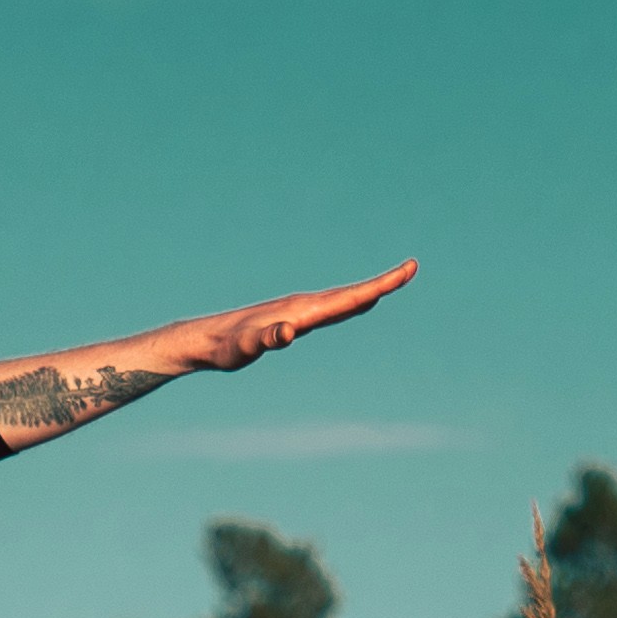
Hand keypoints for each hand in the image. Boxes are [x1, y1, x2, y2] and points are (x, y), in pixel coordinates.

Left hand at [170, 261, 415, 374]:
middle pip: (351, 293)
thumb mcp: (245, 348)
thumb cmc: (225, 347)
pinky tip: (353, 306)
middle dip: (383, 283)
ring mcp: (297, 310)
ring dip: (368, 291)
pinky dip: (348, 304)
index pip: (349, 297)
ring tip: (391, 284)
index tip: (406, 270)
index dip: (380, 285)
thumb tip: (287, 333)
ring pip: (341, 299)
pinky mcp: (291, 317)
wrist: (205, 339)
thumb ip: (266, 340)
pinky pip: (328, 308)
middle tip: (411, 269)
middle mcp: (303, 305)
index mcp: (302, 311)